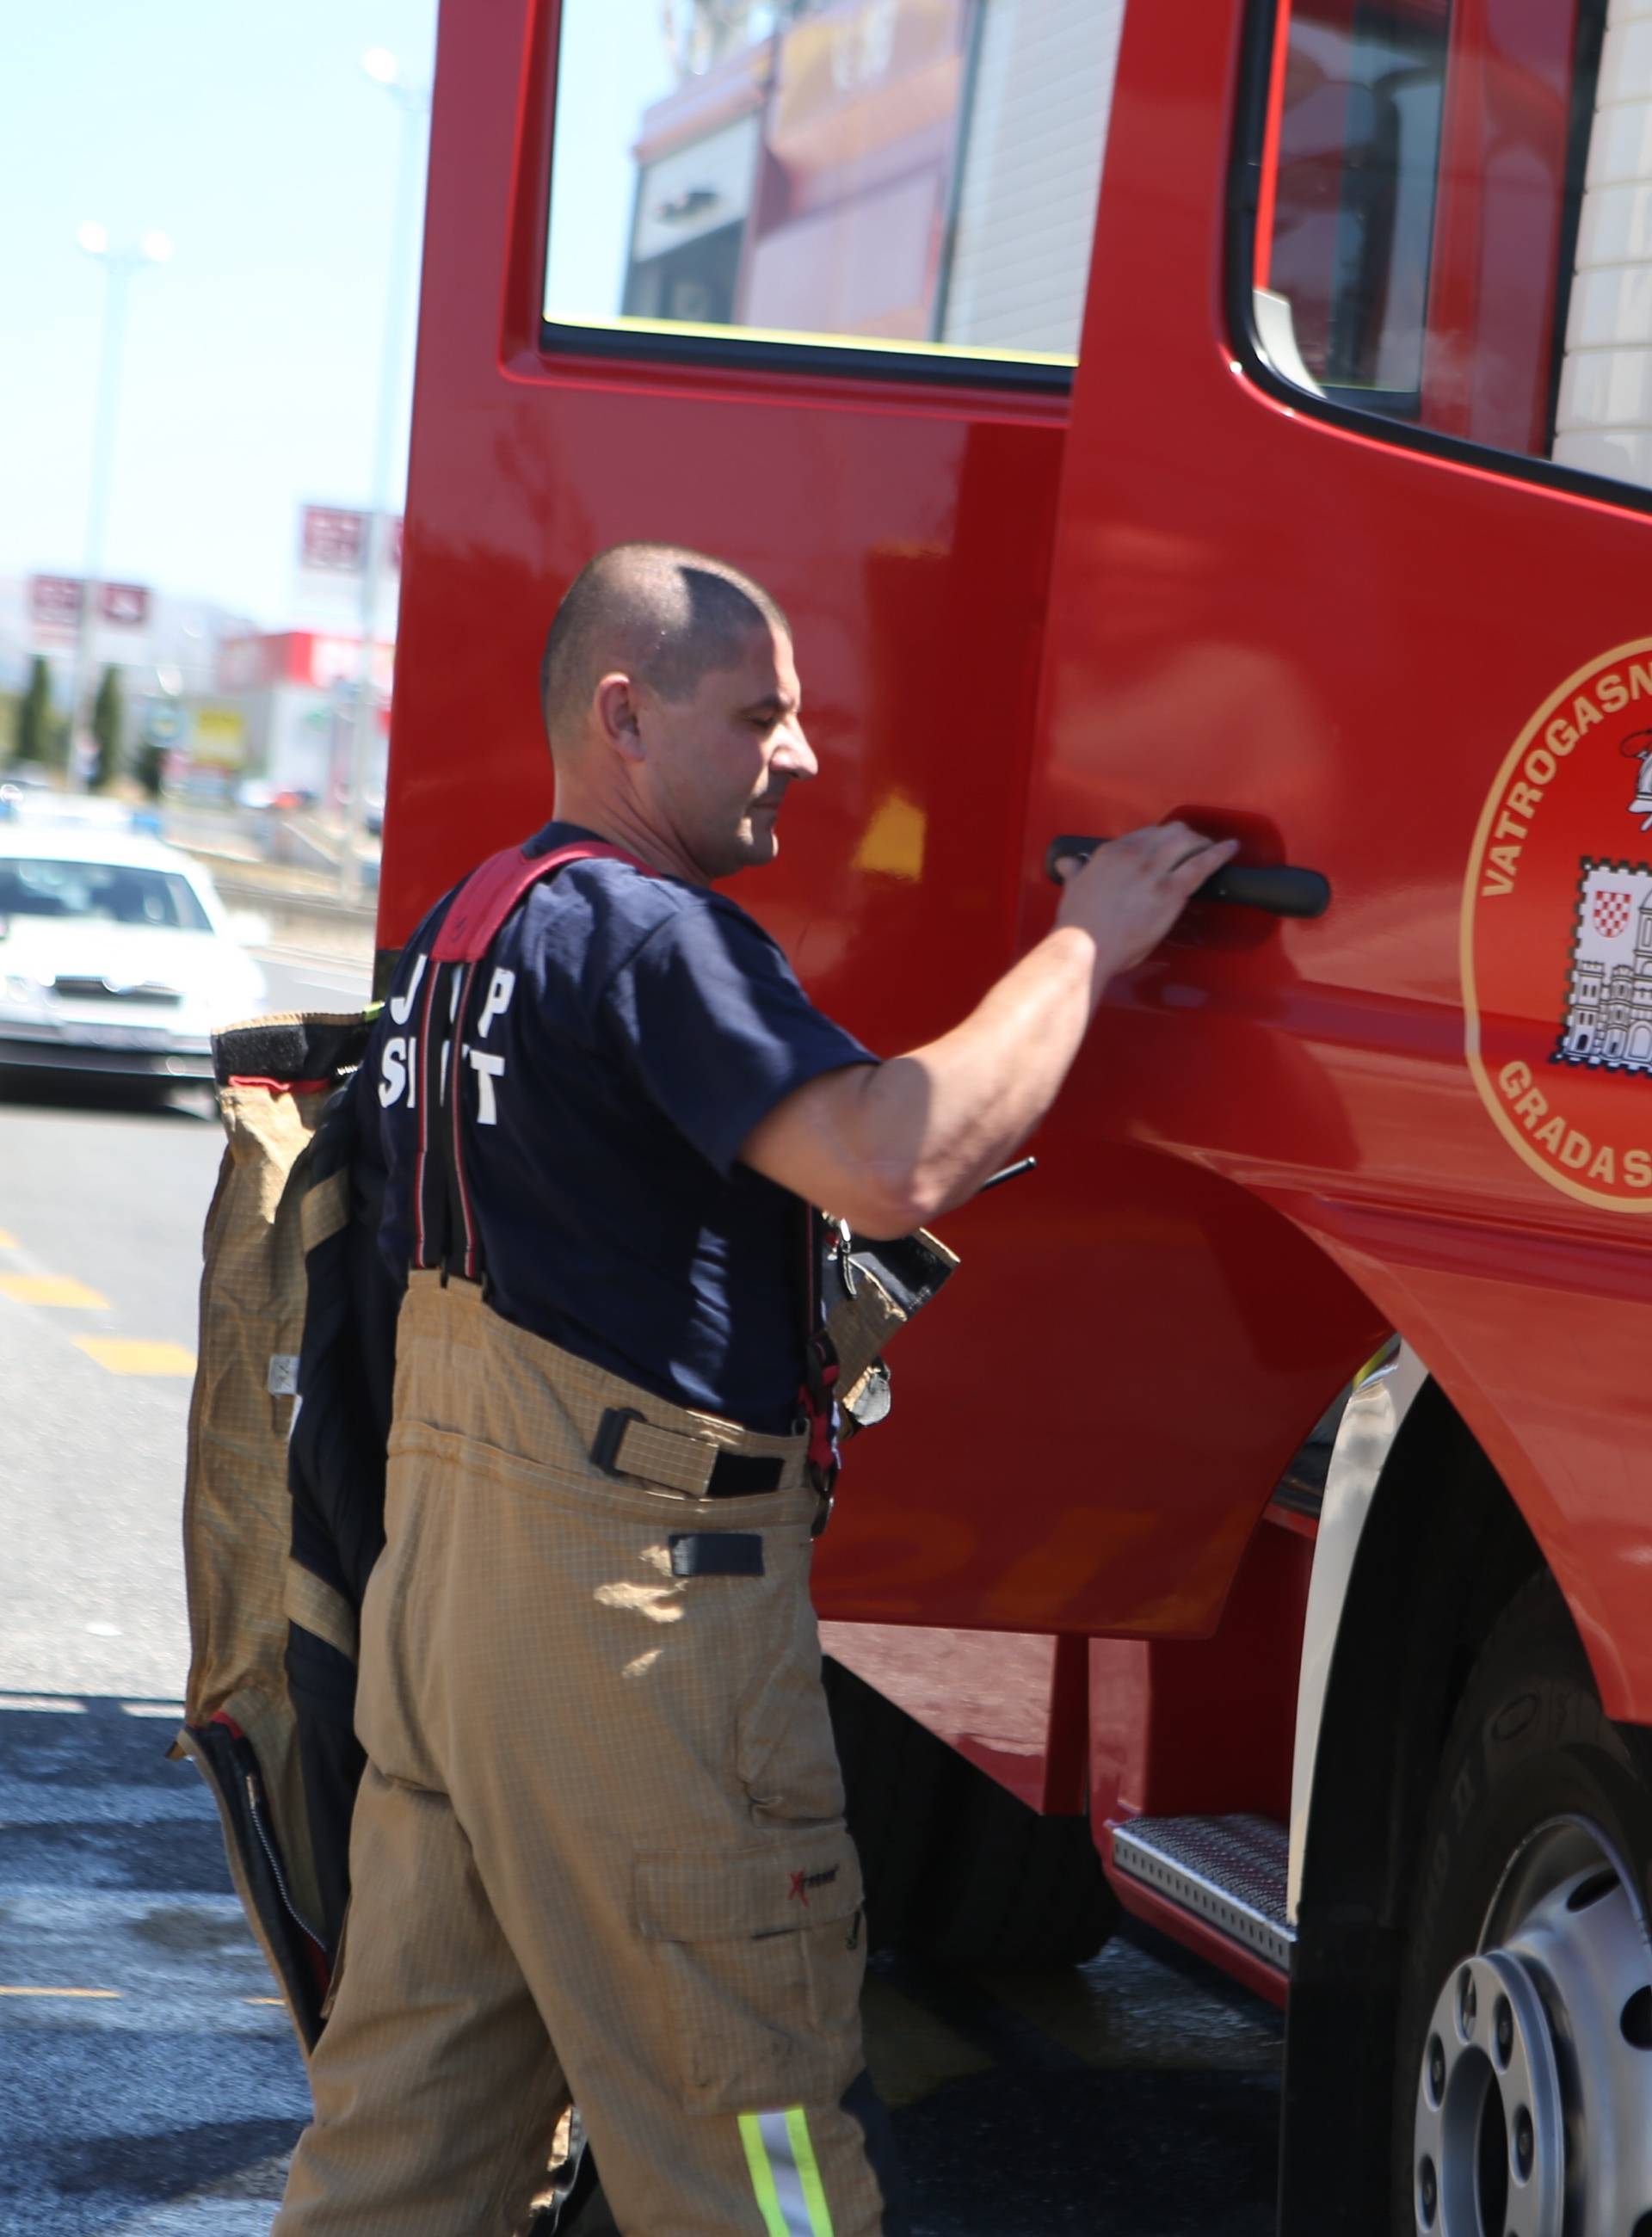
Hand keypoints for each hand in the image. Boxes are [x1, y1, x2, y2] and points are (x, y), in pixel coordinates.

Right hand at [1053, 823, 1239, 973]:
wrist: (1085, 947)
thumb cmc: (1079, 926)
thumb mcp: (1073, 889)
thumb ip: (1076, 872)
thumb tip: (1068, 864)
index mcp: (1111, 852)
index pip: (1144, 834)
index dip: (1159, 840)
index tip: (1165, 847)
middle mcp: (1134, 855)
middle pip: (1169, 832)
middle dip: (1185, 837)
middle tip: (1193, 847)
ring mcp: (1154, 871)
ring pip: (1187, 842)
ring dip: (1201, 842)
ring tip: (1211, 848)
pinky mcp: (1170, 891)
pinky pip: (1202, 864)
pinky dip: (1219, 854)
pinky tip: (1231, 849)